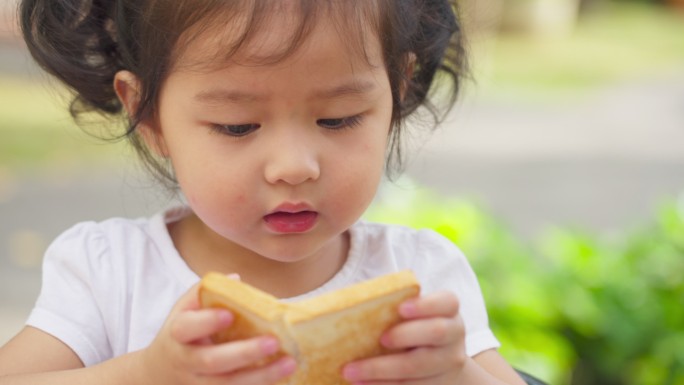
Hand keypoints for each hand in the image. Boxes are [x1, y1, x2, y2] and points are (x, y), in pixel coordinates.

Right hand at [136, 283, 296, 384]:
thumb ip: (204, 293)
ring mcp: (197, 384)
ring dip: (260, 376)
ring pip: (227, 384)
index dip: (207, 322)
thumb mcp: (183, 311)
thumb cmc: (181, 335)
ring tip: (288, 363)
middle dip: (244, 353)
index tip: (230, 315)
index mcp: (178, 334)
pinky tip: (282, 379)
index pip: (187, 327)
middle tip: (273, 341)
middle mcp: (186, 361)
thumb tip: (235, 278)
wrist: (157, 374)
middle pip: (212, 361)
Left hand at [342, 291, 465, 384]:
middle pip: (435, 332)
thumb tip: (349, 302)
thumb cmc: (413, 325)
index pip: (446, 301)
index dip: (426, 304)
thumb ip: (392, 306)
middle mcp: (454, 334)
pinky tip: (362, 383)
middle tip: (379, 339)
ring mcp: (449, 363)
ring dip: (382, 371)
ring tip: (350, 371)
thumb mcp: (412, 313)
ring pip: (418, 368)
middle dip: (405, 335)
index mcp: (448, 309)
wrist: (440, 359)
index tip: (401, 308)